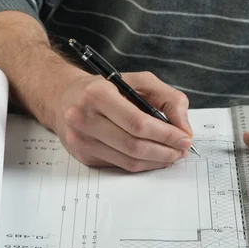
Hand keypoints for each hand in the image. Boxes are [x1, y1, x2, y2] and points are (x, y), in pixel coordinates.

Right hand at [51, 69, 193, 171]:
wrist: (63, 97)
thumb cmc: (106, 88)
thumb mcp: (139, 81)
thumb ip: (169, 99)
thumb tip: (184, 129)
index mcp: (97, 94)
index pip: (137, 123)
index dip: (165, 134)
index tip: (185, 139)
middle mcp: (84, 118)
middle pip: (133, 146)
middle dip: (165, 151)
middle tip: (182, 150)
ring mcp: (81, 140)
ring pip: (128, 161)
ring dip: (156, 161)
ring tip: (172, 154)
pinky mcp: (83, 156)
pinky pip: (120, 166)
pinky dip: (142, 164)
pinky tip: (153, 157)